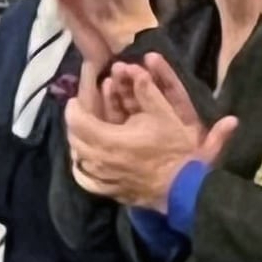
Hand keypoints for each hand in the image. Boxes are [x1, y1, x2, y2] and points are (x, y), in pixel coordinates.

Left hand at [70, 57, 221, 210]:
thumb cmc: (178, 152)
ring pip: (78, 158)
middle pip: (75, 139)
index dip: (74, 107)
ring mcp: (104, 178)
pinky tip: (84, 164)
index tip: (76, 100)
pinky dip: (82, 170)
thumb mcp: (168, 117)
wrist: (187, 190)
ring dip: (79, 144)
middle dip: (75, 124)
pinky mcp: (111, 191)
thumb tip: (137, 70)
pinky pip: (87, 180)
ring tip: (84, 135)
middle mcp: (100, 159)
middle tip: (81, 114)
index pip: (77, 120)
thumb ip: (150, 93)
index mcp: (110, 139)